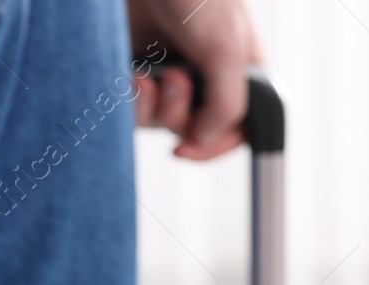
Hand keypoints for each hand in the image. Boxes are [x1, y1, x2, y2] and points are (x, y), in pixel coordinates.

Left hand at [128, 0, 262, 159]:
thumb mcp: (225, 49)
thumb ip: (227, 102)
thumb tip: (204, 139)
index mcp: (239, 71)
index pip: (236, 129)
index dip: (212, 146)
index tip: (185, 150)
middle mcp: (206, 78)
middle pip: (191, 130)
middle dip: (177, 114)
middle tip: (173, 80)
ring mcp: (170, 76)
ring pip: (159, 122)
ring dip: (151, 107)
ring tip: (147, 78)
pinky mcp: (138, 73)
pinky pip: (132, 110)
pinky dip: (129, 101)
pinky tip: (131, 78)